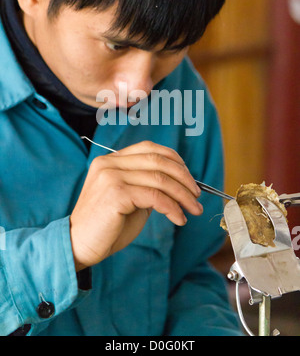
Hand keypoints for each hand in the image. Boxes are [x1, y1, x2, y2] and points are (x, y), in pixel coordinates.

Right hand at [69, 141, 202, 270]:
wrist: (79, 246)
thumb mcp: (130, 198)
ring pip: (160, 178)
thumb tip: (180, 182)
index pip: (150, 149)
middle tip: (197, 196)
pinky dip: (172, 208)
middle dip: (184, 178)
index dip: (175, 161)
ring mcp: (111, 176)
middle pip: (158, 160)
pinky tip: (179, 219)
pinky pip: (155, 196)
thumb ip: (147, 185)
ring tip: (193, 210)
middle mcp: (109, 163)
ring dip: (183, 195)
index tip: (190, 179)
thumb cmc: (107, 225)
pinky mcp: (116, 193)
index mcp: (111, 160)